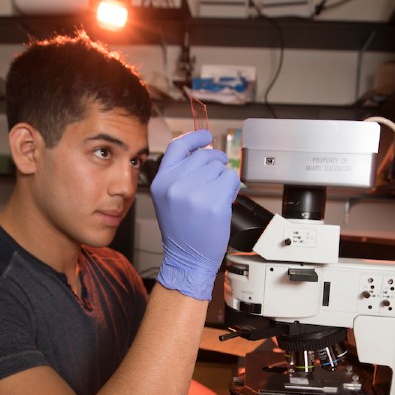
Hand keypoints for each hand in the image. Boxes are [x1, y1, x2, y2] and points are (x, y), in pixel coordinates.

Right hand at [151, 130, 240, 300]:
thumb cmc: (181, 231)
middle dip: (216, 162)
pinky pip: (231, 179)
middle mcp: (175, 184)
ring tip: (215, 195)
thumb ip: (180, 174)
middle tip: (217, 174)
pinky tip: (223, 200)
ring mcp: (195, 193)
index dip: (195, 137)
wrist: (187, 258)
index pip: (178, 146)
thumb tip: (203, 151)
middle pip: (204, 155)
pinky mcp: (214, 202)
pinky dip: (232, 188)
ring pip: (220, 167)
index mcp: (161, 181)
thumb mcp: (168, 198)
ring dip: (223, 178)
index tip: (206, 136)